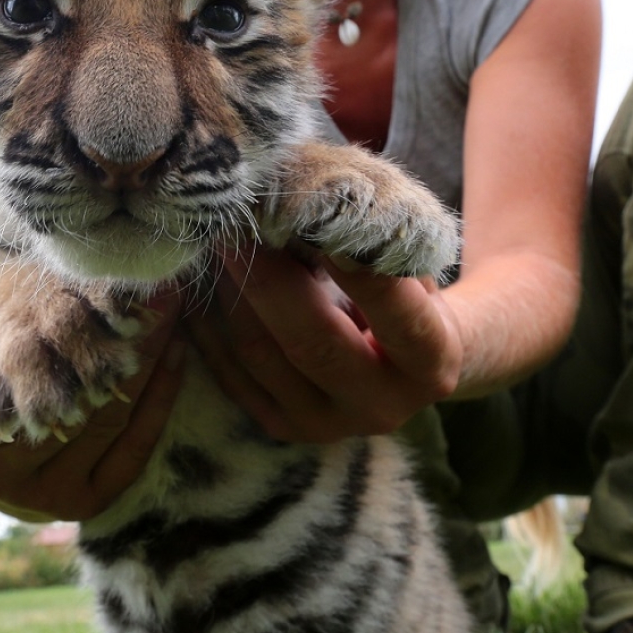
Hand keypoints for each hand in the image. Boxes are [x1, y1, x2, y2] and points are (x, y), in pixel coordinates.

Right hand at [0, 281, 184, 520]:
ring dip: (141, 362)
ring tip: (165, 309)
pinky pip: (135, 447)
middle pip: (62, 405)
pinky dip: (160, 396)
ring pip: (105, 421)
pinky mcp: (92, 501)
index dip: (36, 356)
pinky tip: (174, 350)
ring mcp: (46, 496)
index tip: (71, 304)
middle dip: (105, 347)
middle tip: (141, 298)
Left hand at [186, 245, 461, 443]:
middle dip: (271, 277)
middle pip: (315, 343)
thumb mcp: (413, 267)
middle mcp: (380, 407)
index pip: (400, 319)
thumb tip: (318, 204)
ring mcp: (328, 426)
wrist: (403, 364)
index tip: (326, 219)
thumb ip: (380, 241)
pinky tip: (202, 282)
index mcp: (431, 365)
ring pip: (263, 354)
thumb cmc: (409, 294)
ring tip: (217, 239)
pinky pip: (232, 373)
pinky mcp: (283, 427)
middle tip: (239, 223)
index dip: (363, 273)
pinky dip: (210, 325)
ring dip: (232, 292)